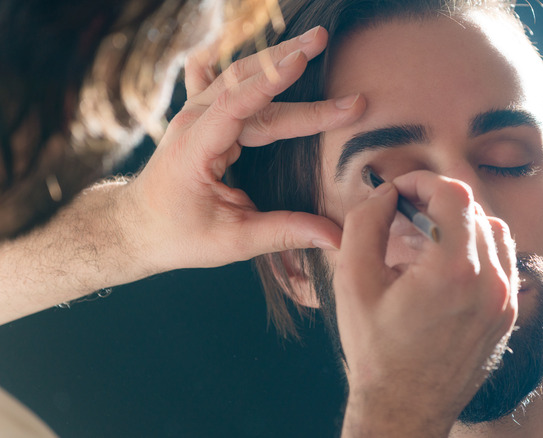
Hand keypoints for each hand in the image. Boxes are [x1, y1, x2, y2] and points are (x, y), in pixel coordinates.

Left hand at [124, 26, 364, 271]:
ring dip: (274, 56)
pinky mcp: (198, 117)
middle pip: (244, 84)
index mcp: (195, 149)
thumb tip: (336, 237)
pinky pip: (215, 78)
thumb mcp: (233, 242)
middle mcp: (192, 123)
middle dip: (289, 65)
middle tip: (326, 45)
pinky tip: (240, 37)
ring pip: (236, 77)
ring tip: (313, 40)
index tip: (302, 60)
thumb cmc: (177, 236)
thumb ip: (285, 232)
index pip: (235, 106)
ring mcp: (192, 115)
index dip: (270, 82)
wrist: (133, 229)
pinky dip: (234, 61)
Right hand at [335, 171, 518, 436]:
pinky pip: (503, 264)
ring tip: (427, 240)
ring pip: (495, 233)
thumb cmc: (375, 349)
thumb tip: (386, 194)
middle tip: (405, 214)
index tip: (399, 192)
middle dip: (438, 202)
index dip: (422, 182)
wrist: (404, 408)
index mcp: (454, 271)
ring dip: (462, 224)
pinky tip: (447, 267)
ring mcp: (505, 302)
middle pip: (475, 210)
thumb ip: (365, 222)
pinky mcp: (507, 317)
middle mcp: (491, 283)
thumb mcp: (353, 280)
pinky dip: (478, 251)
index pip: (454, 194)